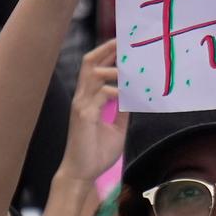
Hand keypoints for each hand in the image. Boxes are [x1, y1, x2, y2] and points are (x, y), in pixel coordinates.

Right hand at [56, 39, 126, 183]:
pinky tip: (125, 95)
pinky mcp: (84, 116)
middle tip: (124, 42)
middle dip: (106, 50)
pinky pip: (99, 96)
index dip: (107, 54)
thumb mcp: (117, 128)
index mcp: (88, 99)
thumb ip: (122, 111)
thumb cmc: (96, 152)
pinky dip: (114, 92)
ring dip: (113, 70)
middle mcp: (82, 98)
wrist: (82, 173)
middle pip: (90, 64)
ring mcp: (81, 105)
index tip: (123, 44)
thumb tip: (135, 97)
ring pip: (93, 75)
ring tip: (130, 69)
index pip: (95, 68)